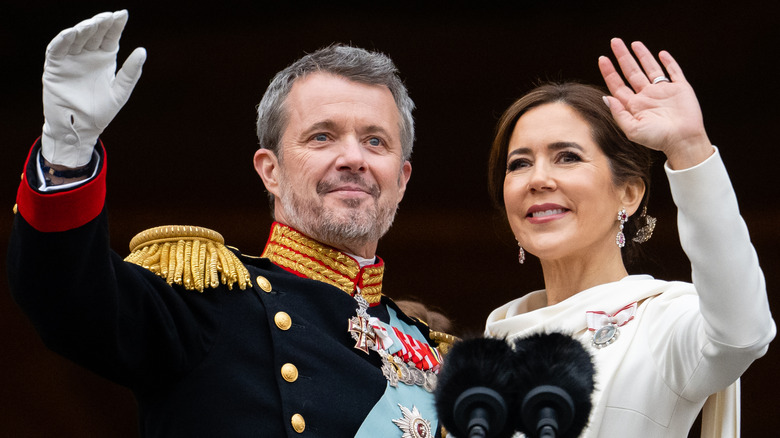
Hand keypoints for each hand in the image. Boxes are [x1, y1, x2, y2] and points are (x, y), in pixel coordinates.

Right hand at [41, 10, 145, 166]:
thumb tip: (143, 50)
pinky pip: (57, 50)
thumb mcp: (120, 92)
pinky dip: (63, 40)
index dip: (115, 25)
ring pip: (76, 38)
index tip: (122, 14)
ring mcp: (71, 59)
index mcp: (105, 59)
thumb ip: (131, 72)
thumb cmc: (102, 112)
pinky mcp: (55, 66)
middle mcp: (87, 55)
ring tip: (92, 24)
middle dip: (100, 24)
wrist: (80, 129)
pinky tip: (71, 32)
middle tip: (107, 17)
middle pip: (93, 34)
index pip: (110, 37)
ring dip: (83, 29)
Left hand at [598, 38, 712, 168]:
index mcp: (634, 105)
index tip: (602, 58)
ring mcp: (663, 91)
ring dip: (642, 55)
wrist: (683, 140)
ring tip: (634, 44)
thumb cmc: (657, 139)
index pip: (618, 85)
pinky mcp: (680, 88)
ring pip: (650, 68)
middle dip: (622, 57)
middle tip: (615, 42)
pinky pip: (673, 71)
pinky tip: (662, 54)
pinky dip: (668, 62)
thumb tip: (606, 97)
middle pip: (631, 72)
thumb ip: (618, 114)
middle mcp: (647, 96)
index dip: (609, 72)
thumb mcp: (632, 129)